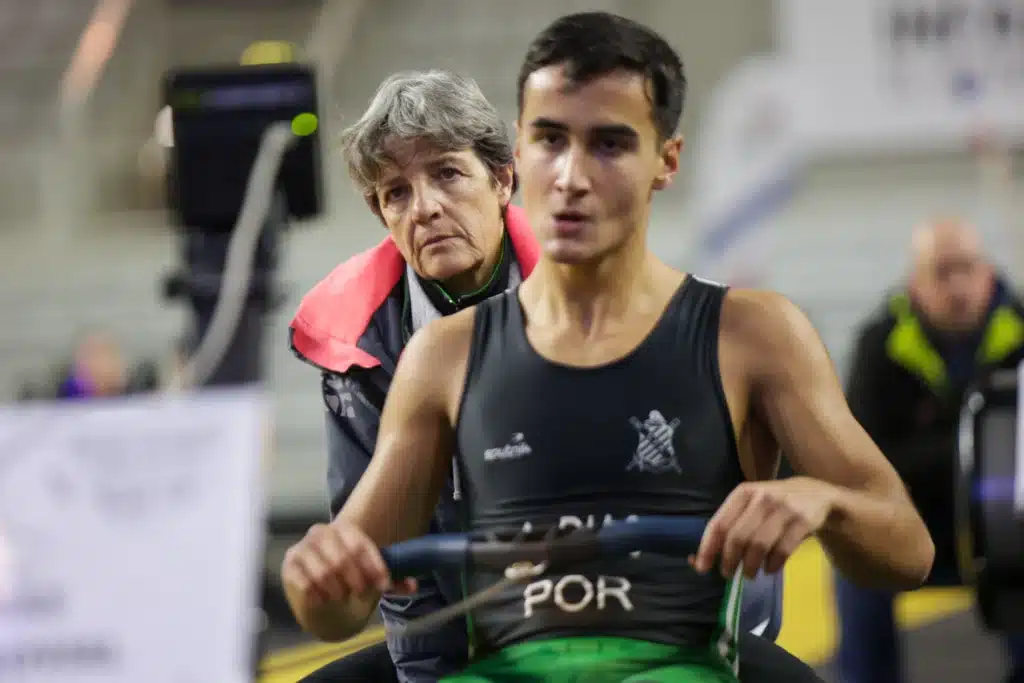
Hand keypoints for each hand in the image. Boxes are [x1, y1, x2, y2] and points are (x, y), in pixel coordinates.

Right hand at [281, 519, 416, 610]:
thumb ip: (392, 578)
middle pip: (342, 559)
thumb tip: (413, 586)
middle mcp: (322, 532)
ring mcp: (303, 547)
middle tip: (361, 594)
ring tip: (342, 597)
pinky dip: (318, 595)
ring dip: (337, 590)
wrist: (319, 579)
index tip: (383, 585)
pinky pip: (304, 582)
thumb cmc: (349, 572)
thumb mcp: (371, 572)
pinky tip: (324, 600)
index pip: (361, 546)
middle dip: (356, 581)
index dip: (374, 567)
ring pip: (324, 572)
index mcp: (345, 528)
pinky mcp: (290, 564)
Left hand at [692, 477, 836, 578]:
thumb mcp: (752, 504)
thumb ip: (731, 525)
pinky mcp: (803, 521)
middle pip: (738, 537)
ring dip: (750, 566)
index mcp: (743, 492)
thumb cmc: (775, 504)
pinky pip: (782, 550)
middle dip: (730, 561)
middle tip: (728, 574)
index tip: (702, 567)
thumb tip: (702, 558)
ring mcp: (784, 508)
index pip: (719, 523)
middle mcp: (762, 497)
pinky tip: (769, 569)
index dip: (708, 548)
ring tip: (749, 574)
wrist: (817, 494)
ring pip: (759, 545)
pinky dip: (772, 565)